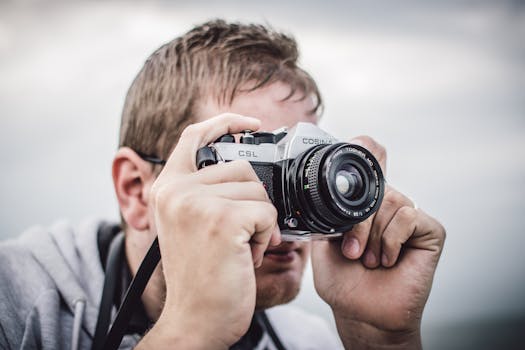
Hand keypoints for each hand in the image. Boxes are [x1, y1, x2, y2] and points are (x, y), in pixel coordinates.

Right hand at [139, 114, 280, 348]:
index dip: (225, 123)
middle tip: (241, 235)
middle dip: (254, 201)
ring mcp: (197, 203)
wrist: (196, 319)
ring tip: (241, 247)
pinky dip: (267, 235)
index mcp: (167, 188)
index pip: (195, 136)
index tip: (252, 124)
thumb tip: (247, 164)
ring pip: (258, 190)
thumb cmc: (202, 275)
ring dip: (261, 221)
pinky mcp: (222, 220)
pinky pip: (267, 211)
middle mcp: (176, 190)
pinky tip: (248, 255)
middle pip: (242, 167)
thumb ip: (207, 191)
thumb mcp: (192, 224)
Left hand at [311, 136, 445, 349]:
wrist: (361, 313)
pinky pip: (409, 216)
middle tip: (352, 251)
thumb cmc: (342, 280)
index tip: (353, 156)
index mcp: (365, 203)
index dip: (365, 148)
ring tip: (368, 259)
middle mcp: (389, 205)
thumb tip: (329, 182)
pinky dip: (391, 239)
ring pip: (392, 200)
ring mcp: (410, 217)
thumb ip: (327, 211)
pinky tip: (387, 259)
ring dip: (373, 235)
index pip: (372, 158)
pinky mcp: (431, 231)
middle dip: (357, 221)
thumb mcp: (323, 239)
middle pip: (377, 185)